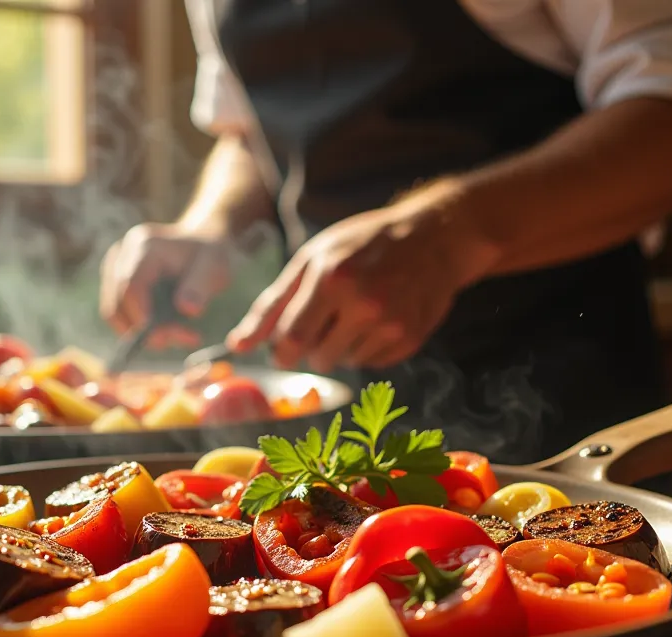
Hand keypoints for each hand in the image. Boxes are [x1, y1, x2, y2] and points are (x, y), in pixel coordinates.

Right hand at [99, 222, 233, 347]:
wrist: (198, 241)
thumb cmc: (206, 253)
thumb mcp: (214, 265)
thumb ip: (201, 285)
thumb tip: (187, 309)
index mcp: (144, 246)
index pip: (130, 286)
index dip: (141, 316)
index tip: (166, 338)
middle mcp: (120, 255)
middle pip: (118, 304)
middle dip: (147, 331)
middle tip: (186, 338)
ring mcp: (113, 269)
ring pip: (115, 314)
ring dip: (144, 334)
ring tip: (183, 335)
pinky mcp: (113, 283)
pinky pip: (119, 315)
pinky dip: (141, 329)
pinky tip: (172, 330)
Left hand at [226, 188, 497, 371]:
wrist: (434, 237)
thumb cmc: (363, 244)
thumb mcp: (312, 260)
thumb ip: (272, 304)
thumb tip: (237, 347)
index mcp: (331, 279)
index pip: (291, 340)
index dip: (282, 351)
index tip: (284, 349)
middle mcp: (364, 305)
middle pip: (318, 358)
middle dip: (312, 348)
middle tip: (325, 321)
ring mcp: (391, 324)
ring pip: (345, 363)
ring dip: (341, 347)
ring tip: (356, 313)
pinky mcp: (410, 339)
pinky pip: (372, 363)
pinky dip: (368, 348)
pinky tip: (379, 319)